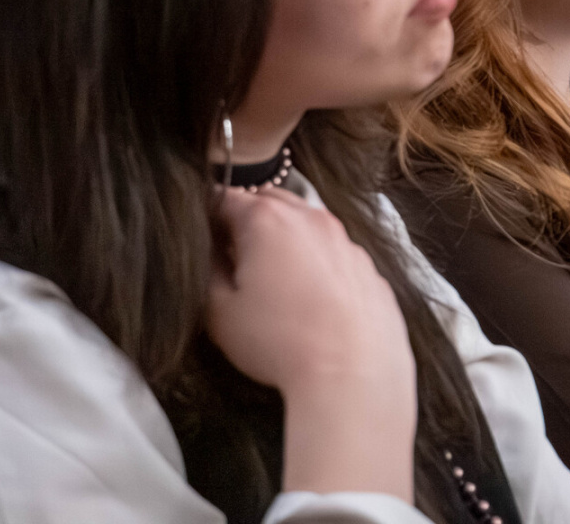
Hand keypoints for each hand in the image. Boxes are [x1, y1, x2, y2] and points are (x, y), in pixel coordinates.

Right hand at [208, 187, 416, 498]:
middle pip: (269, 202)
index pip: (224, 198)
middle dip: (246, 223)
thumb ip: (206, 269)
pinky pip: (334, 252)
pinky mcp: (368, 266)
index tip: (201, 243)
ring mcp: (345, 240)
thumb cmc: (280, 342)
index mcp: (268, 219)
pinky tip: (309, 299)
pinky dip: (316, 263)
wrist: (353, 372)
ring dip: (284, 241)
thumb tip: (208, 252)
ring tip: (271, 283)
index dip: (206, 219)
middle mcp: (311, 218)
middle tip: (232, 261)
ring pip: (305, 225)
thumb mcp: (220, 310)